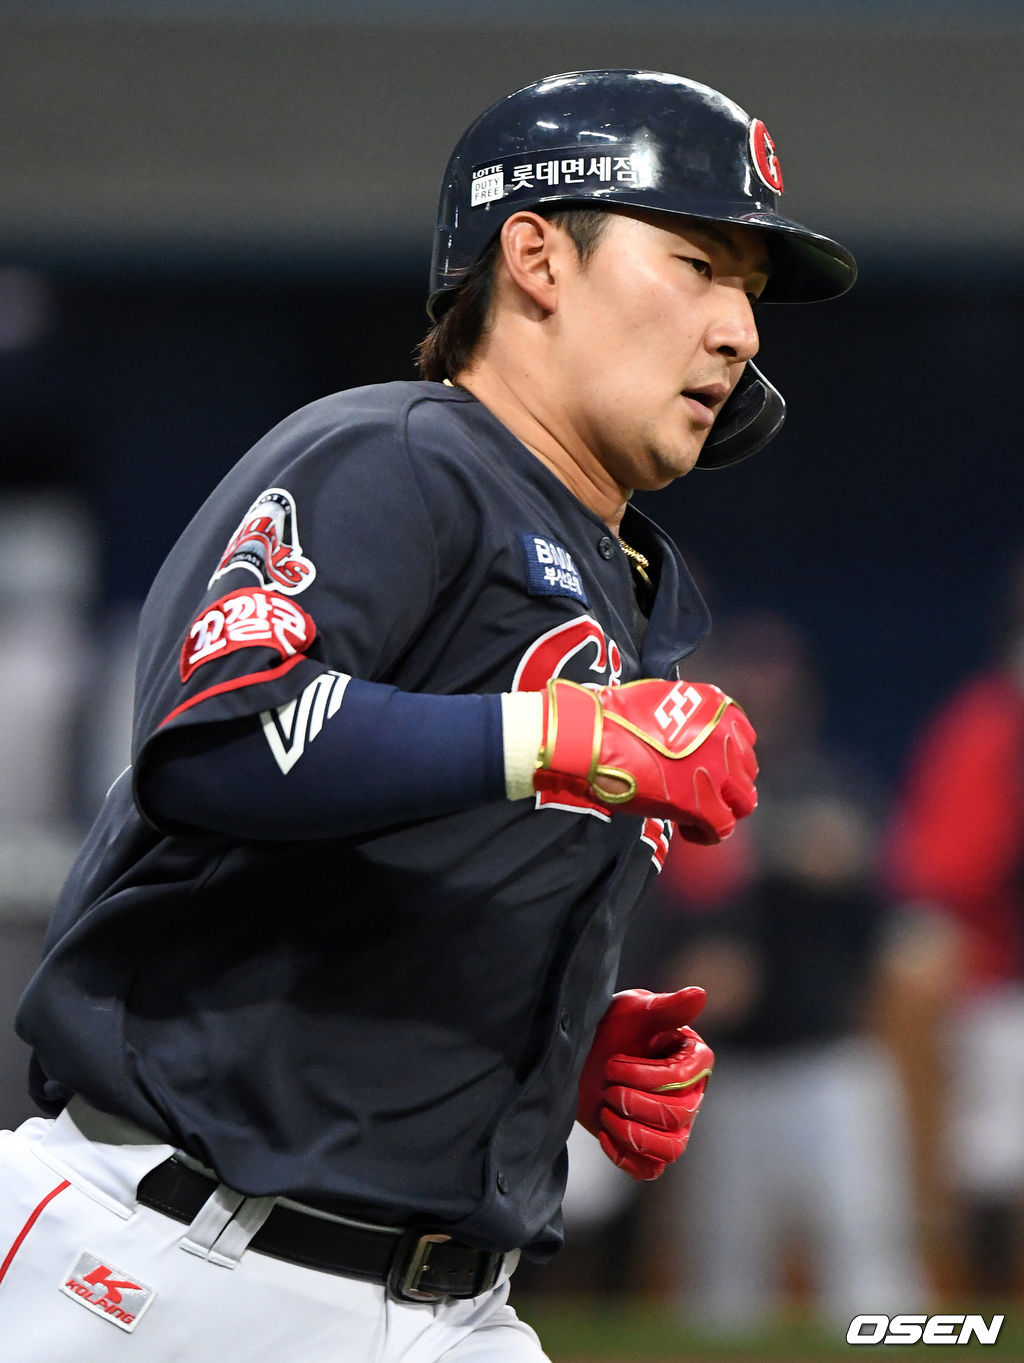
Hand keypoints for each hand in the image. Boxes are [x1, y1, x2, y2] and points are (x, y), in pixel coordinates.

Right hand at [533, 678, 756, 842]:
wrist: (593, 737)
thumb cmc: (611, 717)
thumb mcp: (659, 701)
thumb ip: (683, 718)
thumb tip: (680, 739)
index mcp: (716, 707)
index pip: (743, 737)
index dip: (728, 757)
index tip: (709, 768)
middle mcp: (725, 736)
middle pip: (747, 771)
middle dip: (728, 785)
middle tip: (705, 794)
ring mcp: (717, 771)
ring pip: (742, 802)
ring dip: (723, 809)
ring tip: (698, 816)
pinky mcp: (700, 803)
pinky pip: (721, 827)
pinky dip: (706, 833)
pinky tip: (687, 831)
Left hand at [577, 987, 714, 1179]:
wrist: (579, 1056)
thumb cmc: (610, 1027)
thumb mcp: (633, 1011)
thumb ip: (666, 1007)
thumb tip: (700, 994)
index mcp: (693, 1060)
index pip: (681, 1080)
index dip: (644, 1076)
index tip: (613, 1063)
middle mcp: (691, 1095)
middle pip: (677, 1117)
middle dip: (634, 1102)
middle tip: (606, 1086)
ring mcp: (673, 1127)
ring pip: (672, 1149)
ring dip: (632, 1133)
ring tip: (605, 1111)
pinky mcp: (650, 1149)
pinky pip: (650, 1170)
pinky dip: (625, 1157)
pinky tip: (603, 1133)